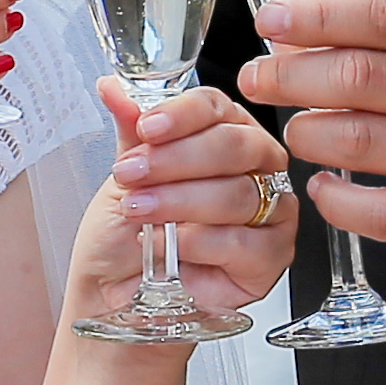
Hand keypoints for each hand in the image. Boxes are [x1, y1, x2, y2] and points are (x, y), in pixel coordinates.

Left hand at [73, 78, 296, 326]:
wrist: (115, 296)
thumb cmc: (125, 236)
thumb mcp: (123, 176)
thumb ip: (130, 131)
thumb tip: (114, 88)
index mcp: (223, 135)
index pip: (216, 108)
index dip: (182, 114)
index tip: (148, 127)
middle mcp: (254, 169)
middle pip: (234, 146)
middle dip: (176, 160)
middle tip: (133, 175)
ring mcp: (269, 213)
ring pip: (239, 194)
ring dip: (180, 201)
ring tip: (140, 212)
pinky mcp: (271, 258)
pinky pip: (246, 242)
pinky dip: (201, 242)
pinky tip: (172, 246)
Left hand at [246, 0, 385, 308]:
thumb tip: (349, 30)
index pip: (385, 24)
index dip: (319, 19)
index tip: (273, 20)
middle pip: (360, 79)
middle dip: (294, 74)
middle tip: (256, 75)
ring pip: (361, 143)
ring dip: (310, 133)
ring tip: (292, 130)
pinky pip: (379, 212)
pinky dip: (338, 200)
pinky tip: (324, 191)